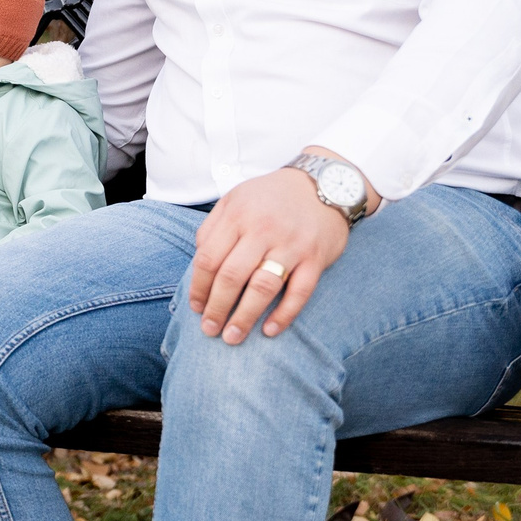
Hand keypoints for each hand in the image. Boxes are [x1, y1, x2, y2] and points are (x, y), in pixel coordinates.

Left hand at [187, 166, 352, 344]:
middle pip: (232, 276)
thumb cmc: (272, 196)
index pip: (210, 258)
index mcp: (238, 215)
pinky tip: (269, 330)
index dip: (199, 287)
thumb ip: (213, 227)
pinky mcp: (316, 258)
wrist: (324, 183)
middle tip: (209, 330)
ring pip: (263, 287)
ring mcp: (292, 244)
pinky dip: (284, 314)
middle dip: (217, 308)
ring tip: (232, 337)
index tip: (196, 307)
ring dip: (245, 316)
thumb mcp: (235, 199)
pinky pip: (299, 292)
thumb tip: (199, 264)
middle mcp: (263, 229)